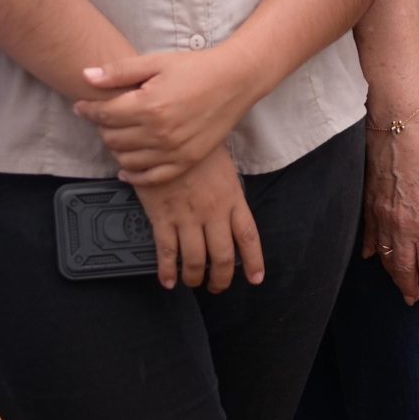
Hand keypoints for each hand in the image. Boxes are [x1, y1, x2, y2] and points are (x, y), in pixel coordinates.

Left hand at [75, 47, 265, 185]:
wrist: (235, 81)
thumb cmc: (195, 68)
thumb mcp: (156, 62)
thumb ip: (120, 71)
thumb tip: (86, 77)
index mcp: (149, 105)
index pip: (104, 114)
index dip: (87, 109)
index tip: (81, 106)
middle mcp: (159, 133)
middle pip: (112, 138)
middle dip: (101, 126)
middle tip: (104, 116)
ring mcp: (173, 151)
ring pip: (126, 159)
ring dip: (115, 147)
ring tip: (118, 134)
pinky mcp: (186, 161)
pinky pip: (151, 177)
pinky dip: (133, 175)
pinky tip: (125, 167)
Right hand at [133, 146, 264, 291]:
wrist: (169, 133)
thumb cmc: (198, 146)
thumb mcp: (224, 166)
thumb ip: (229, 191)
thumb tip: (230, 210)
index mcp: (232, 198)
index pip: (248, 237)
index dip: (253, 262)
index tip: (255, 278)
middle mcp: (213, 212)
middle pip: (222, 257)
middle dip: (220, 278)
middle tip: (217, 286)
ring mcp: (188, 216)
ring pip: (196, 260)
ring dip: (195, 277)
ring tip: (193, 282)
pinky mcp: (163, 216)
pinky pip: (167, 252)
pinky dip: (168, 271)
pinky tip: (169, 280)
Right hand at [362, 114, 418, 306]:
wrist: (398, 132)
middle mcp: (403, 229)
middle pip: (404, 268)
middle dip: (409, 287)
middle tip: (413, 300)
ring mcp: (382, 219)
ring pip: (385, 257)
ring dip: (392, 275)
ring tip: (398, 285)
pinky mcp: (369, 207)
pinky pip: (368, 237)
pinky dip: (370, 250)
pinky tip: (370, 258)